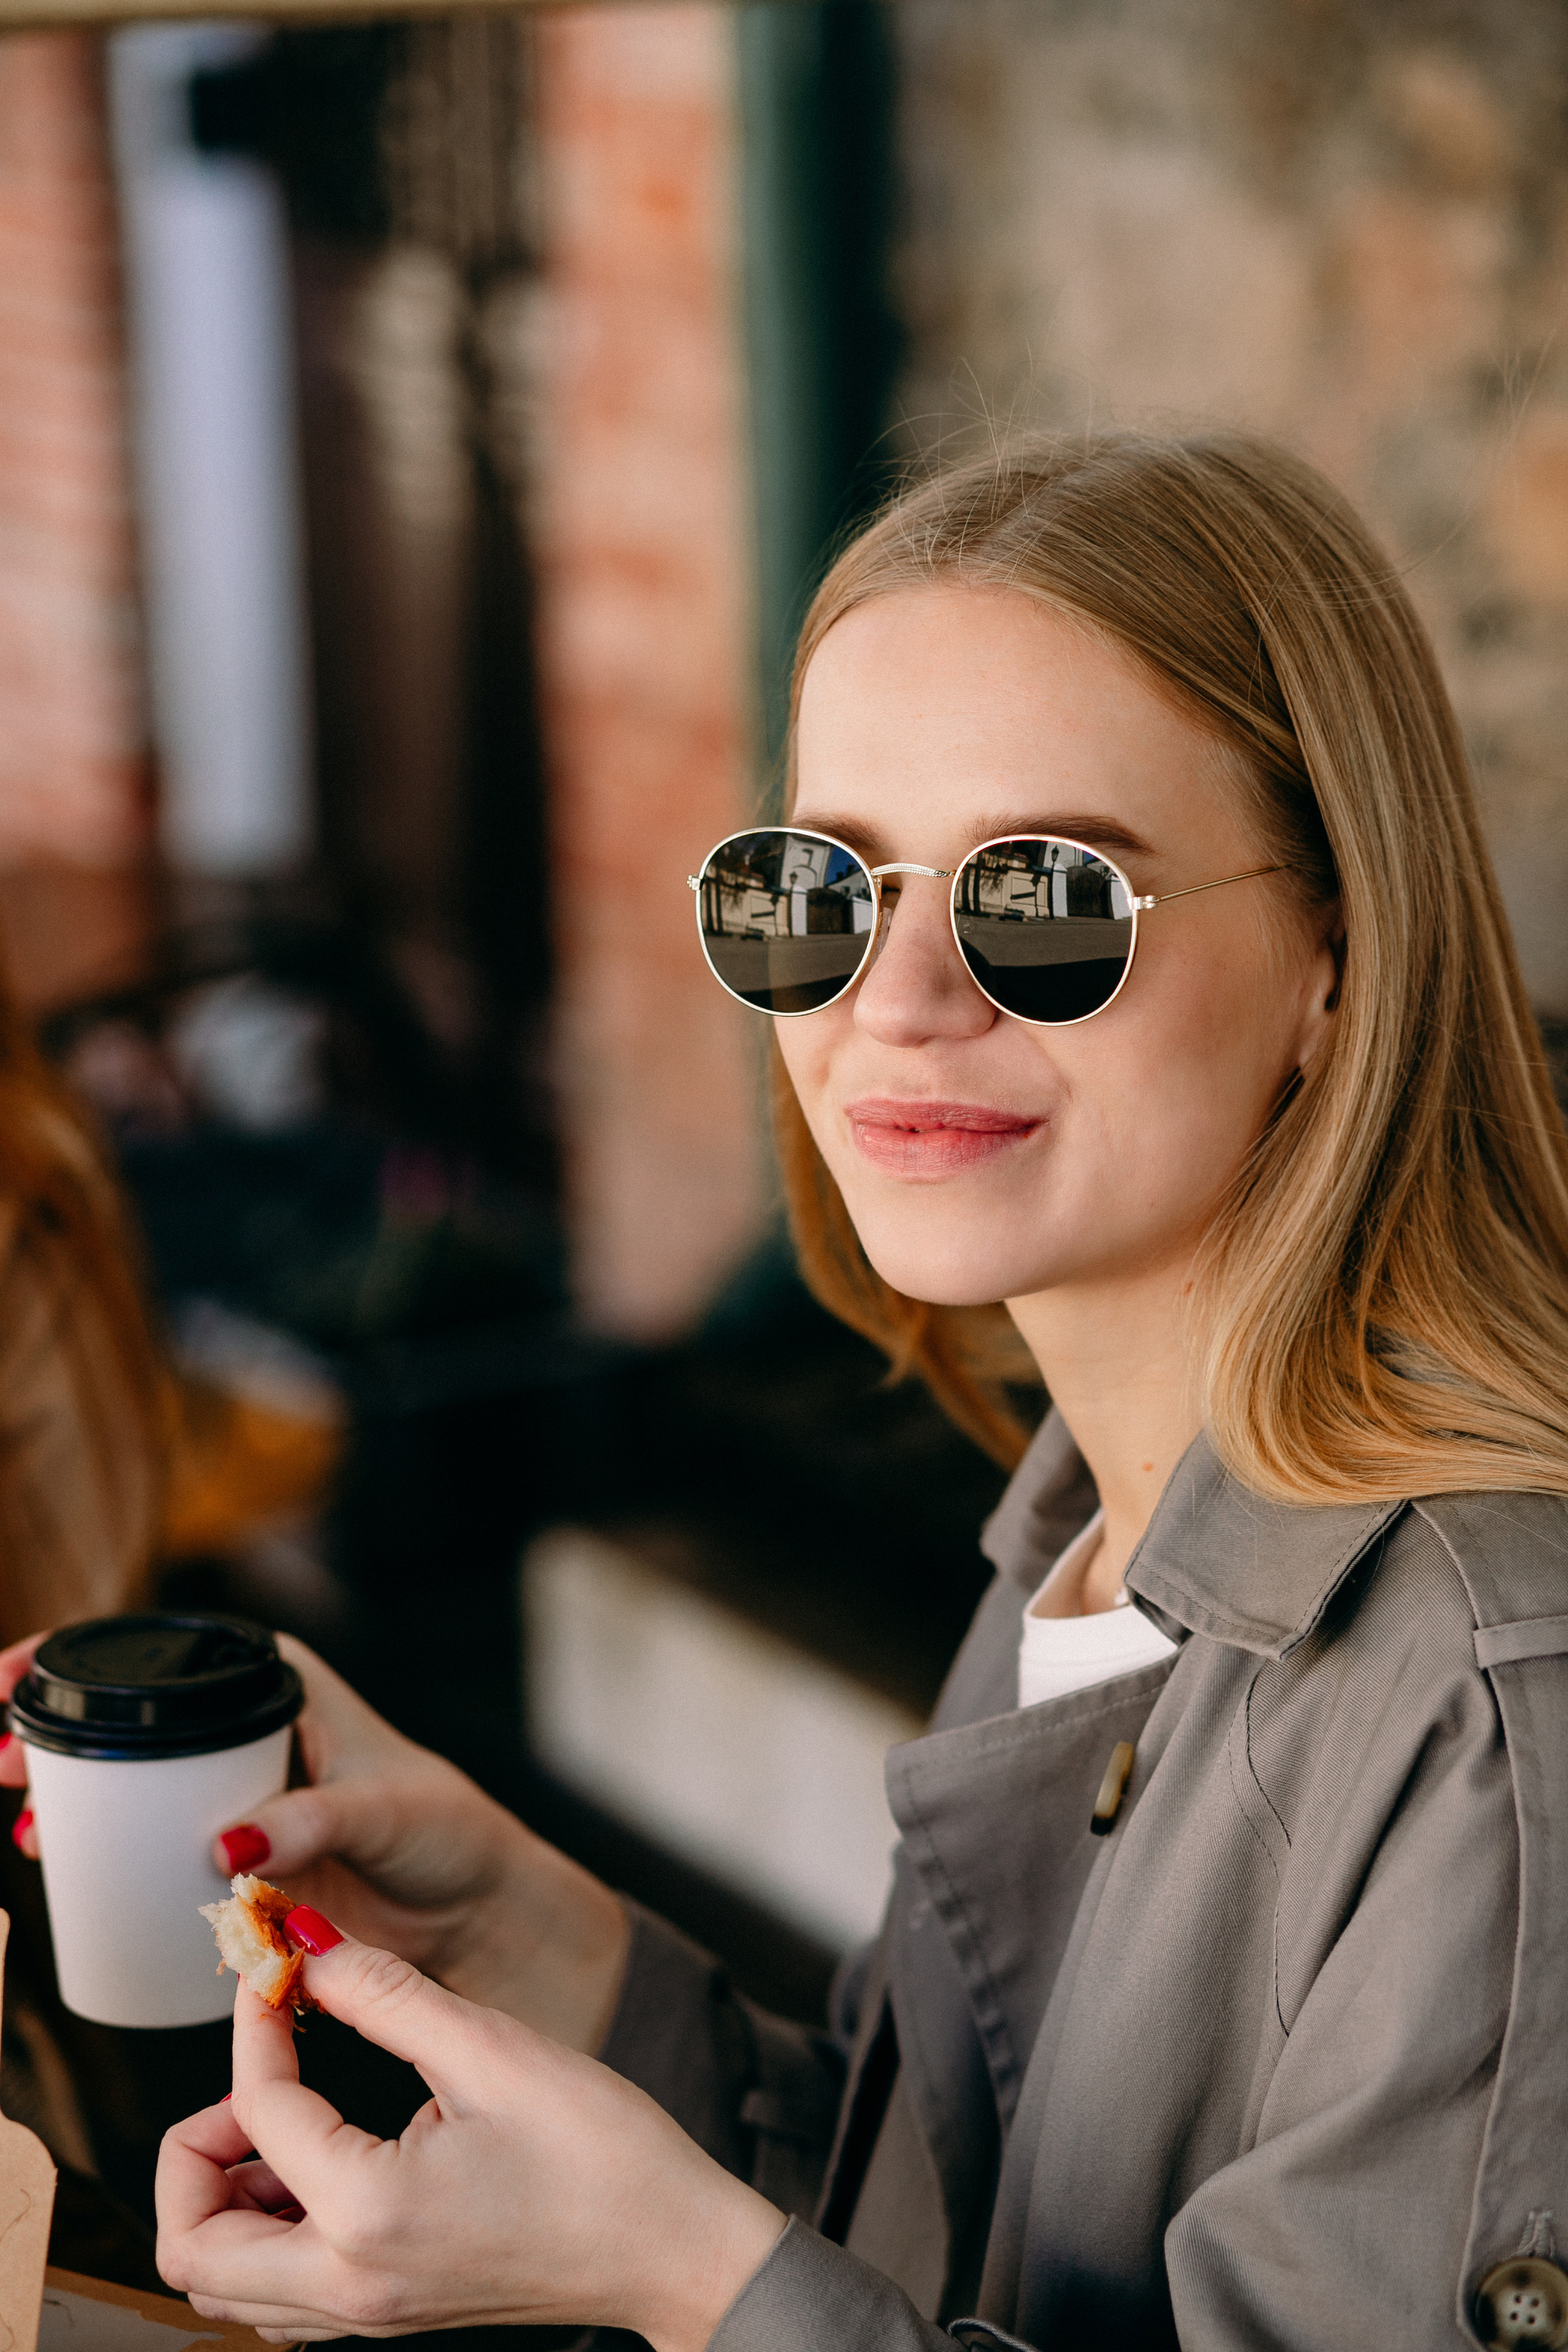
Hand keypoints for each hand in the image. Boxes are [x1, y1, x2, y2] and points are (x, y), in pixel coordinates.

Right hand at [0, 1630, 627, 2053]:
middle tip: (3, 1759)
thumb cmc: (452, 1838)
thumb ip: (313, 1821)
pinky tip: (74, 1877)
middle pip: (140, 1724)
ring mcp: (239, 1810)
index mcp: (288, 1692)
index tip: (22, 1667)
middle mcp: (254, 1743)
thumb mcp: (389, 1811)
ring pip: (138, 1796)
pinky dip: (115, 1869)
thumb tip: (229, 1846)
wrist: (483, 1919)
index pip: (182, 1654)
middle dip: (62, 1734)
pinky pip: (161, 1865)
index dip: (99, 1651)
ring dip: (77, 1805)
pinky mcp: (238, 1877)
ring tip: (34, 1824)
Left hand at [156, 1916, 785, 2348]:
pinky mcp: (388, 2314)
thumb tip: (310, 1948)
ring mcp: (366, 2315)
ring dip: (223, 2195)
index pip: (257, 2110)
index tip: (281, 1966)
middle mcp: (350, 2285)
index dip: (257, 2019)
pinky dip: (263, 2232)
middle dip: (196, 2142)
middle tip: (261, 2069)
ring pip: (222, 2282)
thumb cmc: (606, 2156)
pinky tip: (319, 2163)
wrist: (675, 2247)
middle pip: (189, 2243)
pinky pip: (276, 2297)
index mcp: (369, 2213)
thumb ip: (385, 1994)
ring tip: (285, 2114)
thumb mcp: (493, 2048)